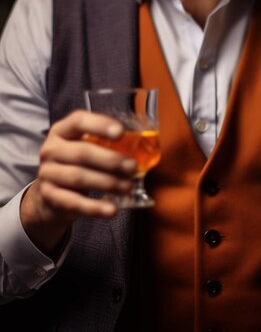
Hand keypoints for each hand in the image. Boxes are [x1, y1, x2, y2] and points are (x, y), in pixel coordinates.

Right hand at [21, 110, 135, 253]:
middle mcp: (51, 149)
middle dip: (111, 160)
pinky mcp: (49, 196)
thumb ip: (108, 145)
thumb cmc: (78, 165)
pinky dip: (95, 208)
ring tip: (127, 187)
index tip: (121, 132)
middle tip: (132, 167)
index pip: (79, 121)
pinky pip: (73, 202)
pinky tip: (112, 209)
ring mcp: (47, 173)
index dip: (100, 125)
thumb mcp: (88, 149)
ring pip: (79, 177)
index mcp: (63, 131)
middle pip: (82, 152)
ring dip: (107, 183)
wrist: (50, 195)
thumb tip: (143, 148)